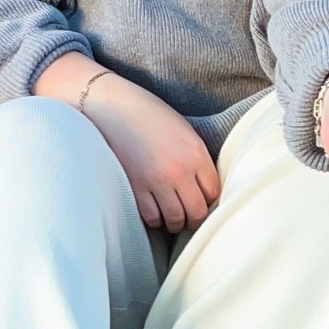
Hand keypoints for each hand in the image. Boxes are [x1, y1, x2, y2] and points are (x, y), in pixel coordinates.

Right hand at [33, 55, 220, 230]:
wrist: (114, 107)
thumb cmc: (149, 115)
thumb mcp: (184, 132)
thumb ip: (197, 160)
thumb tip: (203, 188)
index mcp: (195, 153)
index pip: (213, 192)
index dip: (209, 199)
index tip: (202, 199)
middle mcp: (179, 171)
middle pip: (197, 212)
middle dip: (195, 217)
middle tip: (190, 215)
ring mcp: (156, 182)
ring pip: (175, 219)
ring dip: (175, 222)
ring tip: (172, 216)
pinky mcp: (134, 188)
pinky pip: (151, 217)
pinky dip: (155, 218)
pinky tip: (154, 210)